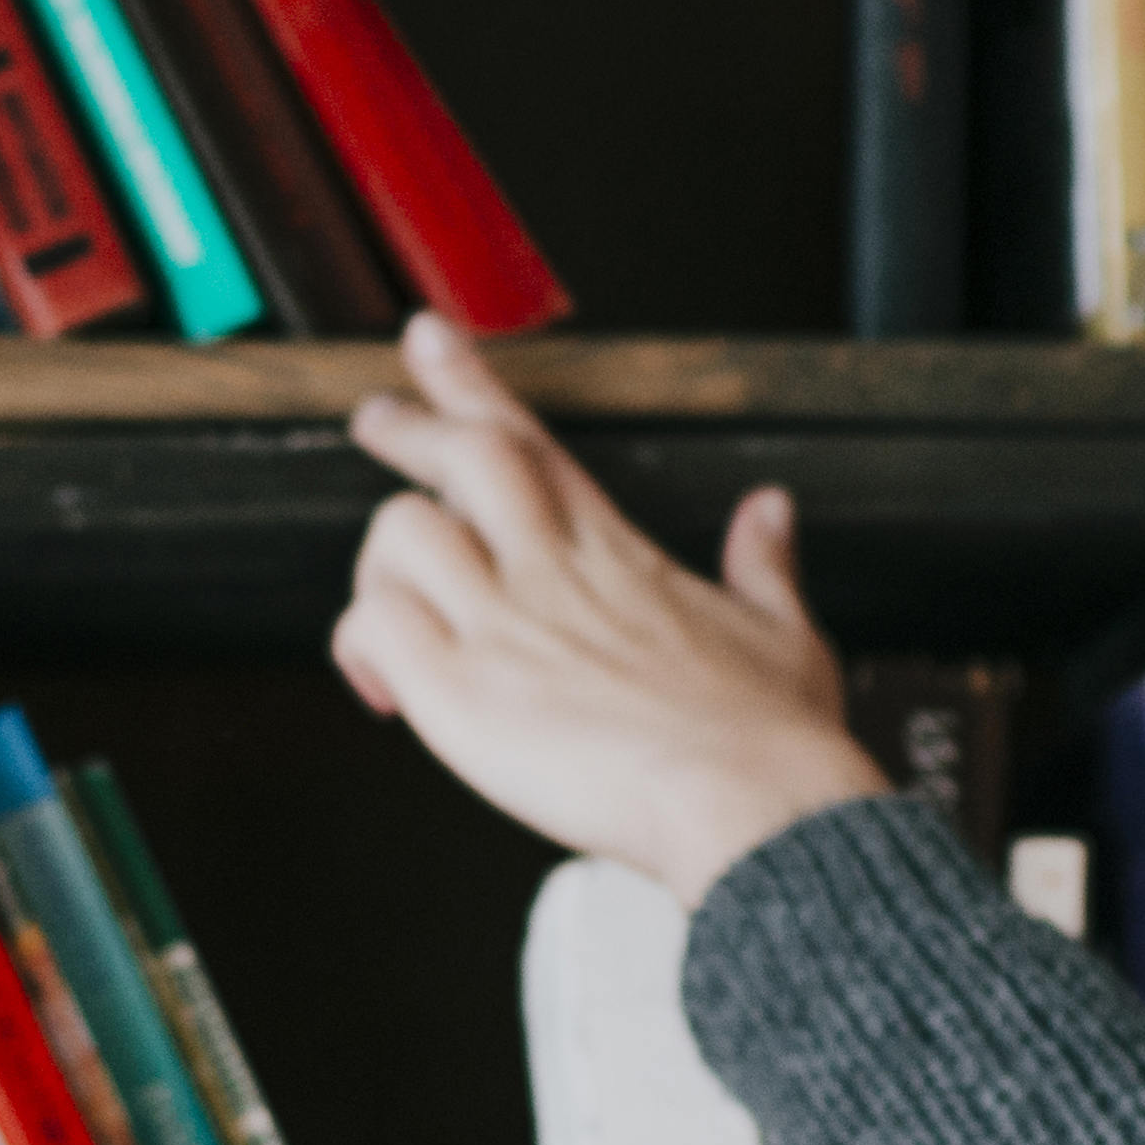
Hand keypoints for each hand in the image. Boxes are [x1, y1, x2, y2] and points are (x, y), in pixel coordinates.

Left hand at [334, 315, 884, 905]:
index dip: (468, 383)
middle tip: (376, 419)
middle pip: (458, 455)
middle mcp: (551, 571)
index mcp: (615, 553)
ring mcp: (502, 625)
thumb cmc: (770, 741)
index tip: (430, 341)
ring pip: (398, 533)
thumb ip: (763, 564)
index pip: (528, 442)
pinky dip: (360, 646)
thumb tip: (769, 514)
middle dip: (407, 429)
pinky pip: (372, 628)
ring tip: (392, 616)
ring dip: (382, 567)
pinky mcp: (461, 694)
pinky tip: (381, 685)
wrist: (751, 804)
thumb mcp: (784, 633)